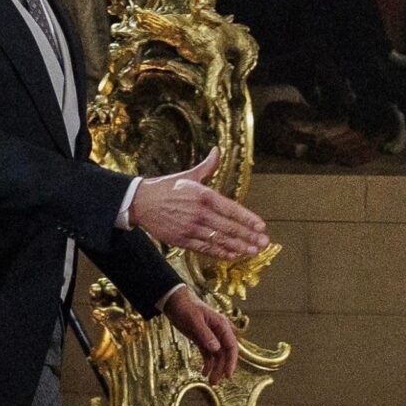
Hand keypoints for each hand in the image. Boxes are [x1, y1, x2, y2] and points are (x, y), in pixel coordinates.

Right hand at [130, 148, 268, 256]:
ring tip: (253, 251)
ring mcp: (191, 228)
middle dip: (248, 236)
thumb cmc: (167, 187)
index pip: (232, 209)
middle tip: (264, 243)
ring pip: (219, 240)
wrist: (141, 202)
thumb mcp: (189, 175)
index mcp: (203, 195)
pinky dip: (220, 252)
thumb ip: (207, 166)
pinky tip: (232, 255)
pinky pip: (205, 248)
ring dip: (238, 246)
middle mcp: (199, 213)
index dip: (248, 219)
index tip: (261, 227)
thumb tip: (217, 151)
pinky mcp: (182, 240)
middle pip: (229, 227)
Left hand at [162, 286, 237, 384]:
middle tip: (215, 382)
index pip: (231, 345)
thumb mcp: (194, 320)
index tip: (228, 374)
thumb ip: (205, 334)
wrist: (175, 302)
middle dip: (222, 368)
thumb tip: (216, 348)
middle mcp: (219, 332)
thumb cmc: (186, 308)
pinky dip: (208, 364)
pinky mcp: (203, 340)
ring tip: (210, 381)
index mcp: (221, 325)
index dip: (232, 360)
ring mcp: (211, 337)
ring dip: (215, 368)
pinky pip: (208, 354)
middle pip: (225, 353)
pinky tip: (203, 373)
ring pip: (217, 356)